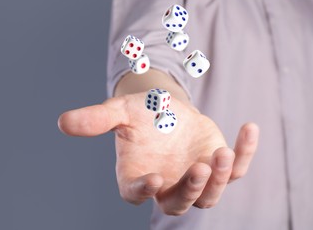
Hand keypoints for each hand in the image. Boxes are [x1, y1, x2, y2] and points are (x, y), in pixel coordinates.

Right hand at [58, 92, 258, 214]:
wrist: (167, 108)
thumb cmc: (141, 113)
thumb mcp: (120, 111)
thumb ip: (96, 119)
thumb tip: (63, 122)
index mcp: (139, 176)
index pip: (137, 193)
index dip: (143, 190)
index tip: (152, 178)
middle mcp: (168, 184)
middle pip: (180, 202)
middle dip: (191, 189)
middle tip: (199, 167)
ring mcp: (196, 177)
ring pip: (210, 193)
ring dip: (218, 178)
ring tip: (220, 152)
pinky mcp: (218, 164)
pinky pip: (235, 167)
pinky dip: (245, 152)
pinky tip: (249, 127)